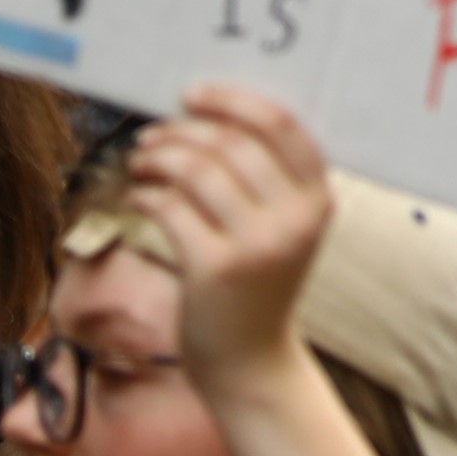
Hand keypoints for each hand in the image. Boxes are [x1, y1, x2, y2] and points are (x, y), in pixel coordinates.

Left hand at [131, 81, 340, 399]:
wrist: (250, 361)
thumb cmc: (260, 284)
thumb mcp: (286, 229)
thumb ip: (269, 179)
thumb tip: (209, 114)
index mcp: (318, 199)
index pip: (282, 124)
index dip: (233, 100)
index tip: (193, 94)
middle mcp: (294, 218)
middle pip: (231, 141)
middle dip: (183, 128)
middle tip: (153, 132)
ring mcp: (255, 245)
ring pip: (196, 170)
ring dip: (158, 157)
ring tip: (142, 161)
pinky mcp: (213, 269)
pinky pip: (169, 208)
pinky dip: (146, 195)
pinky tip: (138, 197)